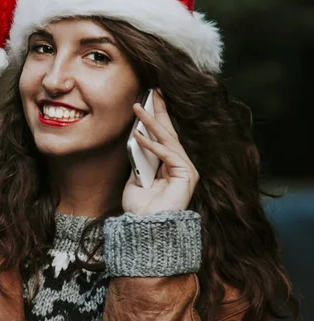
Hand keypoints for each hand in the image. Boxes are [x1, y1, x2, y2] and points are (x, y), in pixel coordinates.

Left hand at [122, 89, 199, 215]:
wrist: (145, 228)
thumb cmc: (140, 208)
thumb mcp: (135, 180)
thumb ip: (138, 162)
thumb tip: (134, 143)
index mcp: (169, 165)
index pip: (163, 136)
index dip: (157, 118)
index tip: (149, 100)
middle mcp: (180, 165)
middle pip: (169, 132)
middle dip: (160, 111)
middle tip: (152, 91)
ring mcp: (185, 170)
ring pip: (168, 140)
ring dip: (151, 122)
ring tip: (137, 107)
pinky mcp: (186, 175)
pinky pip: (167, 154)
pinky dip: (151, 144)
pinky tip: (138, 135)